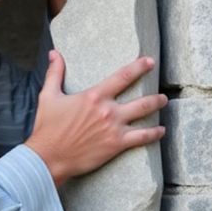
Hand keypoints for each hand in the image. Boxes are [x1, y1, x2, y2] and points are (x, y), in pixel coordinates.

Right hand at [25, 51, 165, 186]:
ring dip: (157, 108)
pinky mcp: (117, 145)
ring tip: (164, 104)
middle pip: (141, 99)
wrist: (48, 157)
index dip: (139, 67)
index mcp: (94, 96)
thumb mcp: (48, 96)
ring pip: (145, 115)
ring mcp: (115, 128)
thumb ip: (55, 73)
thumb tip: (54, 53)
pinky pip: (142, 137)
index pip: (123, 76)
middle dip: (156, 95)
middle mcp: (108, 110)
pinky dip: (154, 134)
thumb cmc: (47, 128)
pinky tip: (161, 131)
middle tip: (163, 93)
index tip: (150, 61)